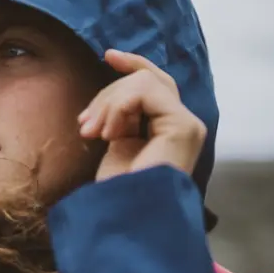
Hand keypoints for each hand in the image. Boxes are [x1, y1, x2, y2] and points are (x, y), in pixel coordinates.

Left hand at [78, 50, 205, 182]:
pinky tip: (109, 133)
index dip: (134, 64)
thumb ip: (122, 118)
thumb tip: (110, 94)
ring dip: (110, 103)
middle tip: (85, 126)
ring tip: (94, 133)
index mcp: (169, 130)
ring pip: (145, 82)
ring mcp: (187, 125)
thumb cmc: (117, 192)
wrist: (125, 218)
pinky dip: (119, 106)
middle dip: (109, 94)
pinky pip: (146, 92)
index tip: (108, 55)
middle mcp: (184, 126)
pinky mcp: (183, 126)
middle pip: (148, 80)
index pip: (158, 83)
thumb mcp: (116, 144)